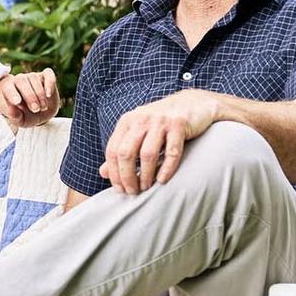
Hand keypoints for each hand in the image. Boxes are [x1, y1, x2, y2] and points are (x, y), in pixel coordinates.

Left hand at [0, 68, 59, 125]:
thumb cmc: (27, 115)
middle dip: (29, 96)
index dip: (12, 94)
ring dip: (39, 93)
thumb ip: (14, 115)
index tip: (17, 102)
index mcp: (9, 90)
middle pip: (21, 81)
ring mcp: (33, 77)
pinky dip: (49, 83)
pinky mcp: (46, 76)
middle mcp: (20, 80)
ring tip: (43, 107)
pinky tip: (49, 94)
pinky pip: (48, 73)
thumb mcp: (20, 120)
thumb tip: (13, 109)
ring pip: (34, 78)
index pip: (8, 89)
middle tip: (35, 109)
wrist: (41, 113)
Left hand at [101, 89, 219, 192]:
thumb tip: (103, 173)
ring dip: (145, 175)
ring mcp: (160, 121)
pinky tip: (162, 180)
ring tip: (146, 187)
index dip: (114, 173)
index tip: (120, 189)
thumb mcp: (138, 133)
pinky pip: (172, 152)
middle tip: (133, 192)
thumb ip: (121, 151)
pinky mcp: (179, 125)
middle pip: (126, 153)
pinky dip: (166, 169)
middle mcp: (141, 119)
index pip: (112, 150)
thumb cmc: (162, 123)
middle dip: (127, 177)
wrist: (192, 104)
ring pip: (147, 154)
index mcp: (127, 121)